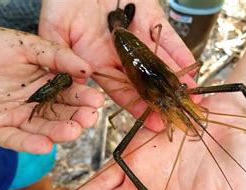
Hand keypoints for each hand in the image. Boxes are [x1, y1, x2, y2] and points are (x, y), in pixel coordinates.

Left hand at [0, 22, 103, 152]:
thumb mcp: (26, 45)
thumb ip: (57, 56)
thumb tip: (88, 68)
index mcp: (44, 83)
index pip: (69, 94)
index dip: (83, 98)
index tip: (97, 101)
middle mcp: (33, 103)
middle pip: (59, 115)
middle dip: (76, 118)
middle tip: (89, 119)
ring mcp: (14, 117)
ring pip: (41, 129)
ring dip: (58, 132)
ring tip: (73, 131)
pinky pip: (13, 139)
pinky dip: (29, 144)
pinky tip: (45, 146)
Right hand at [39, 0, 197, 130]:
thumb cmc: (62, 0)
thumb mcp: (53, 30)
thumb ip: (60, 57)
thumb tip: (75, 81)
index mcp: (96, 62)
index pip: (119, 90)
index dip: (136, 107)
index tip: (153, 122)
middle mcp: (120, 55)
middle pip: (144, 82)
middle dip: (162, 99)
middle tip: (178, 115)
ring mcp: (137, 38)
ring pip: (159, 63)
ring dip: (176, 80)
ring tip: (192, 98)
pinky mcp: (150, 19)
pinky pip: (168, 38)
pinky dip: (180, 53)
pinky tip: (192, 69)